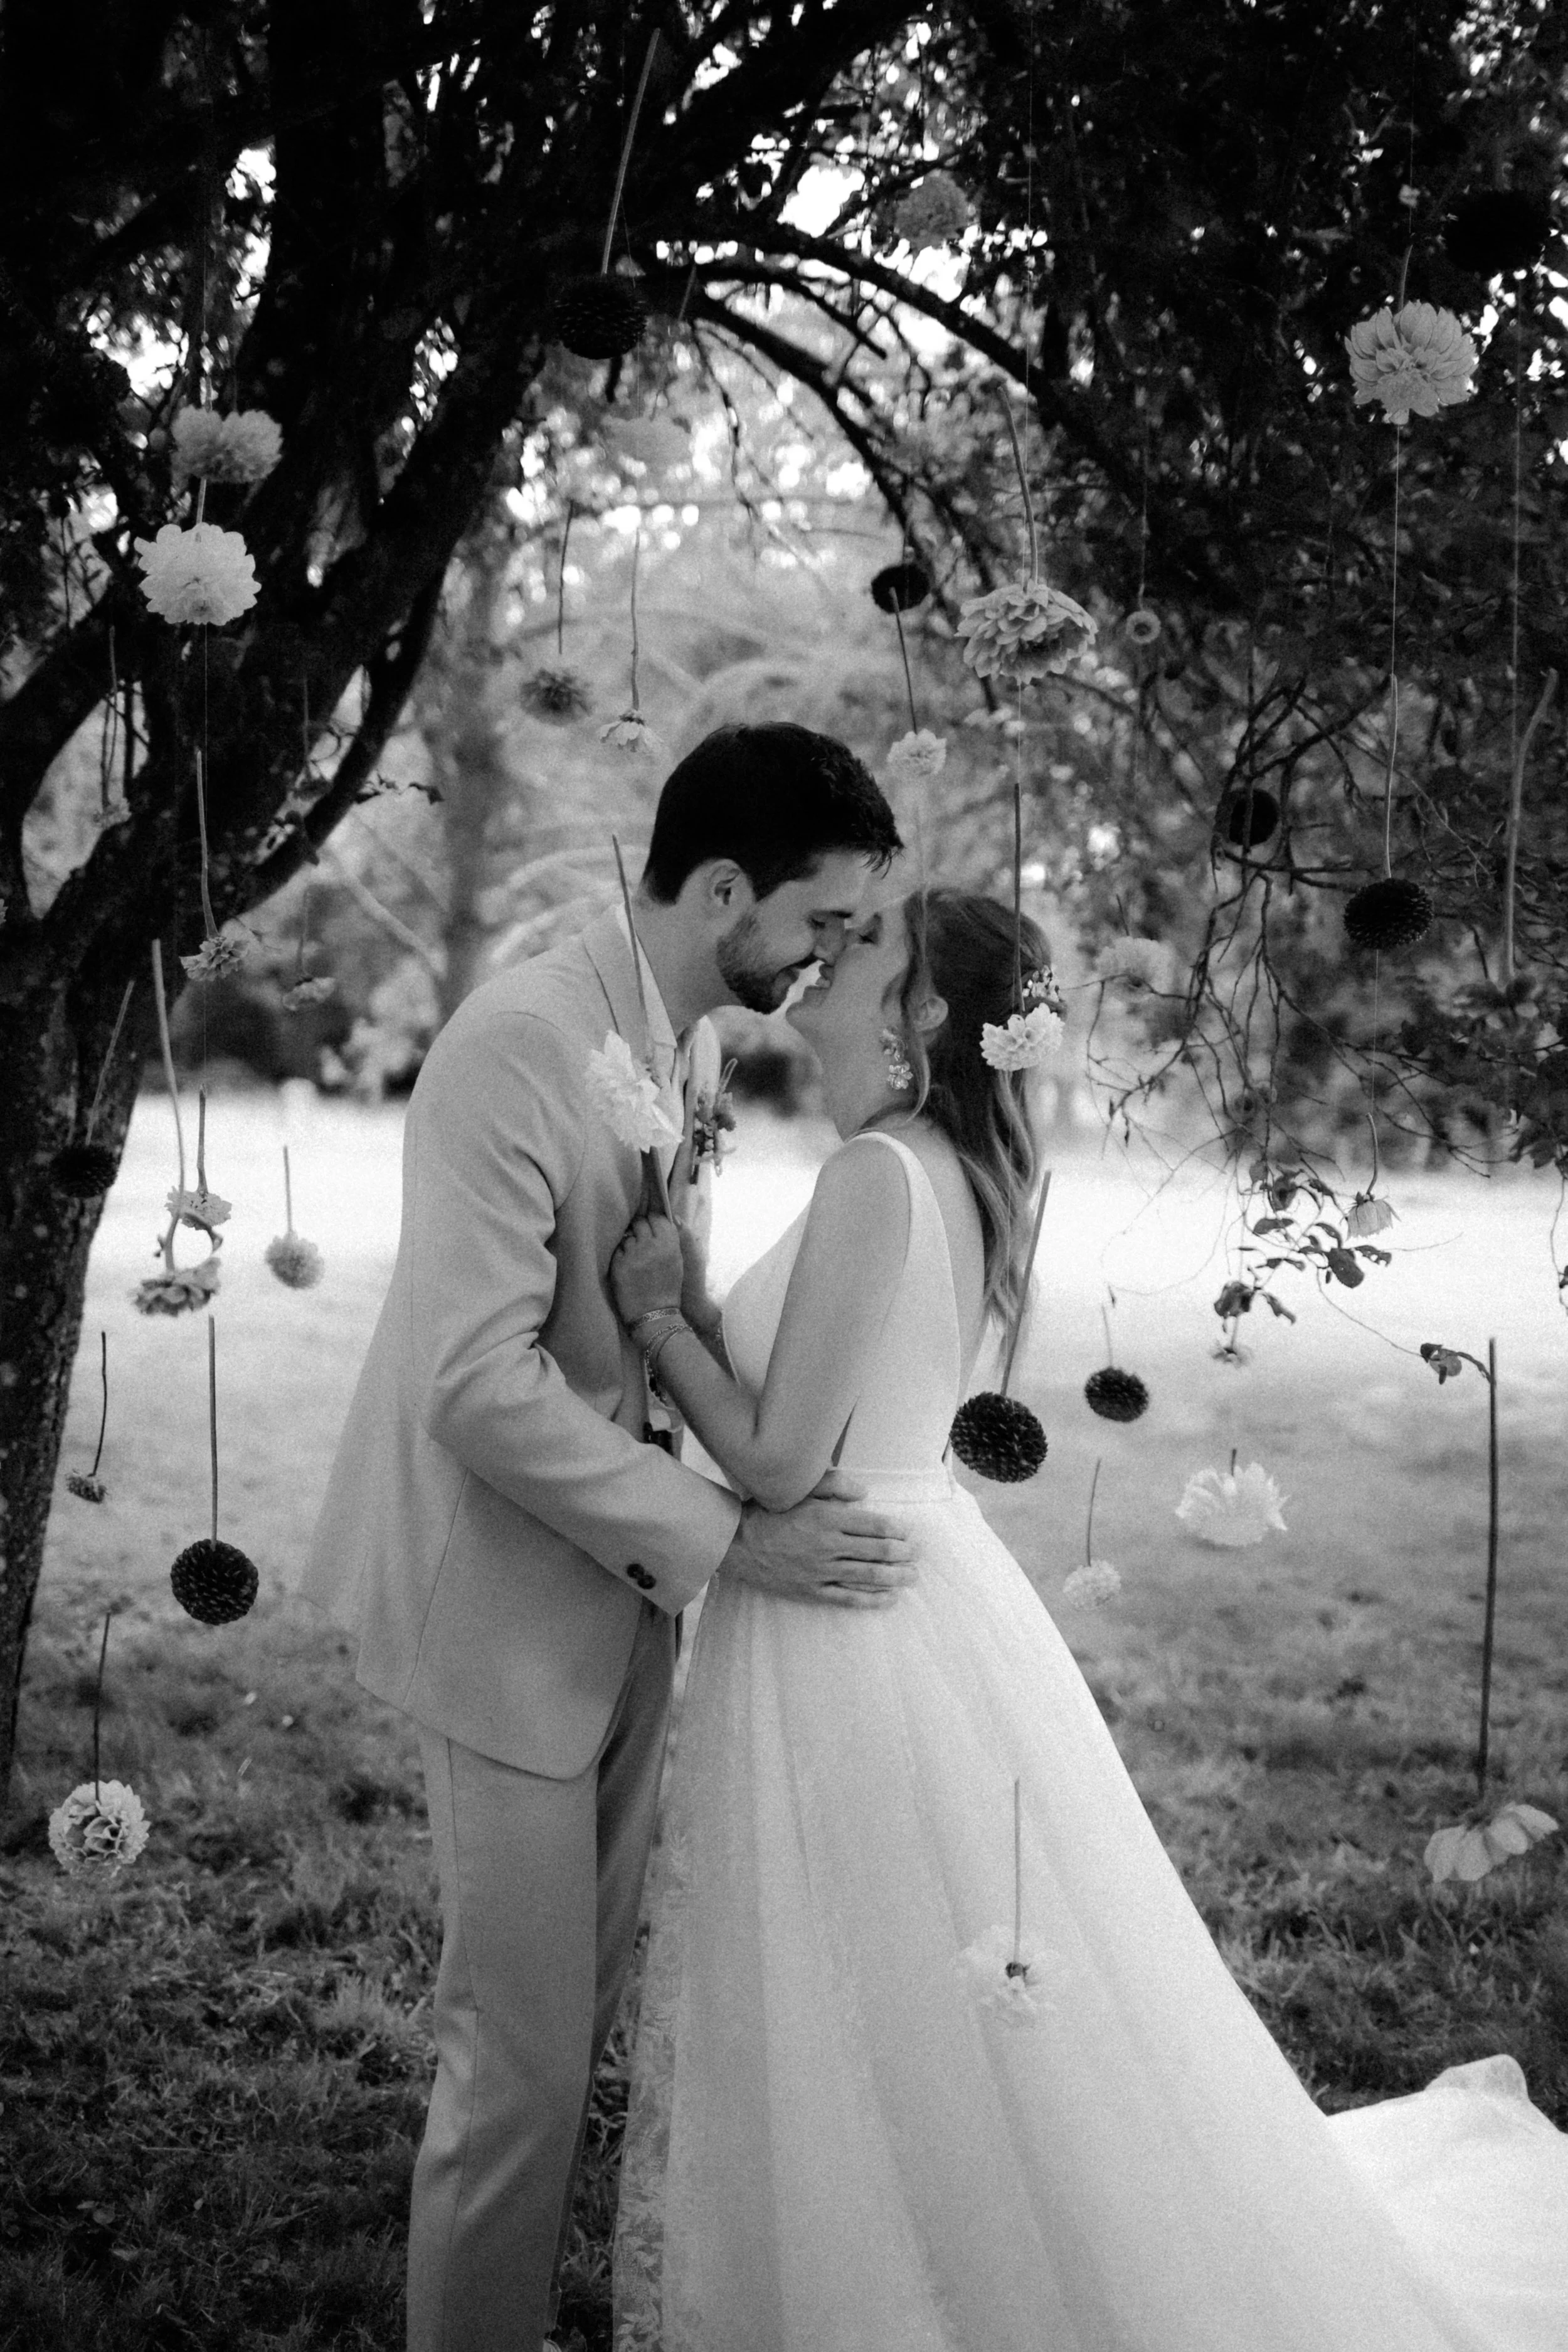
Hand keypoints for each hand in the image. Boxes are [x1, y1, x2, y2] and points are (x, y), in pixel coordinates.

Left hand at [610, 1210, 684, 1325]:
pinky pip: (618, 1249)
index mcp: (669, 1244)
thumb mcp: (678, 1262)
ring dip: (631, 1242)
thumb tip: (671, 1218)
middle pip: (640, 1222)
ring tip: (635, 1255)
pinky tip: (629, 1266)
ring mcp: (633, 1254)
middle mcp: (651, 1246)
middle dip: (640, 1228)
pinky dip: (622, 1254)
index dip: (654, 1220)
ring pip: (628, 1236)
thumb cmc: (669, 1288)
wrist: (654, 1314)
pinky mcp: (618, 1264)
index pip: (658, 1218)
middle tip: (641, 1237)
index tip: (651, 1225)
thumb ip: (672, 1239)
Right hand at [719, 1468, 915, 1607]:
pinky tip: (889, 1598)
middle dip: (902, 1553)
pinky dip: (871, 1599)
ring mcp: (822, 1571)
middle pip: (876, 1551)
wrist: (738, 1544)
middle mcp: (829, 1545)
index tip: (909, 1533)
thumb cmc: (769, 1512)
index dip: (896, 1529)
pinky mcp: (813, 1591)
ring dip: (894, 1576)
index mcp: (828, 1518)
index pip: (873, 1524)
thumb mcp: (800, 1489)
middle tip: (917, 1554)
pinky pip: (848, 1598)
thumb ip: (834, 1484)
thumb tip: (864, 1493)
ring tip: (912, 1576)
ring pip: (867, 1576)